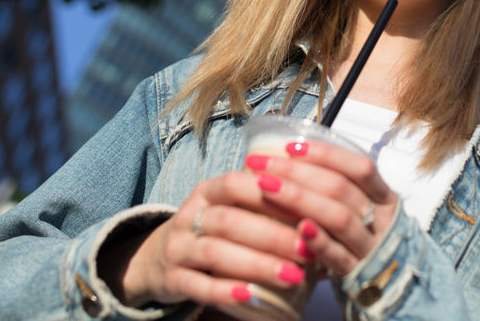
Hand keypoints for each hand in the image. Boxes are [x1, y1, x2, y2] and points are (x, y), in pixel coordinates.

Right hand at [101, 170, 315, 309]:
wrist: (158, 259)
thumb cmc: (212, 231)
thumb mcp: (229, 208)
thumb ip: (263, 202)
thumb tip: (321, 209)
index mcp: (208, 191)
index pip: (237, 183)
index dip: (270, 194)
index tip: (307, 209)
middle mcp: (190, 215)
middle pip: (230, 220)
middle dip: (273, 235)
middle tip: (308, 250)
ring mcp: (178, 247)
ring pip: (215, 252)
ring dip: (257, 264)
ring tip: (293, 276)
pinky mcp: (172, 279)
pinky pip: (197, 285)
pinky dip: (225, 290)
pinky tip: (251, 296)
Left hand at [246, 139, 398, 277]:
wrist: (393, 289)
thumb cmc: (369, 239)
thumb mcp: (367, 209)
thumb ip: (341, 188)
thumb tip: (294, 158)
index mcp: (385, 198)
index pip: (360, 167)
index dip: (326, 154)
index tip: (290, 147)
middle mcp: (381, 220)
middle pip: (341, 188)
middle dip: (297, 172)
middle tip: (262, 164)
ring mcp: (370, 248)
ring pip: (338, 217)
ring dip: (299, 199)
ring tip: (266, 187)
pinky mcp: (357, 275)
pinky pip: (338, 257)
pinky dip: (318, 242)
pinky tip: (298, 229)